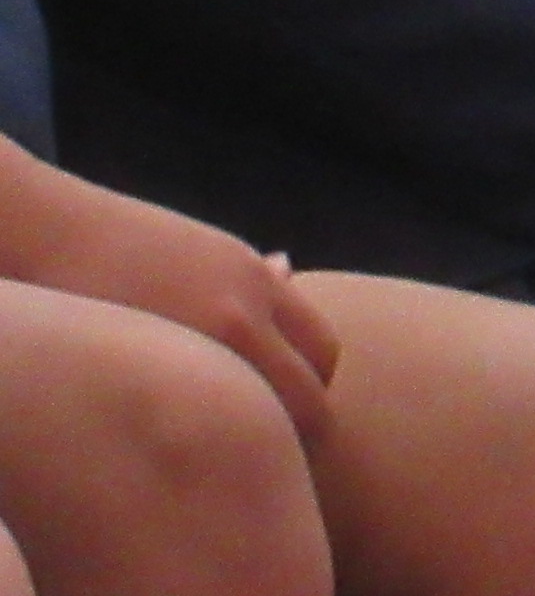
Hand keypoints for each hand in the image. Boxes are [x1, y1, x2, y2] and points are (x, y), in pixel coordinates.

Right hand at [0, 148, 334, 438]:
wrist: (49, 239)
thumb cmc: (125, 244)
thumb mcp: (204, 249)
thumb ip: (254, 277)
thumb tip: (286, 268)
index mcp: (258, 284)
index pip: (324, 355)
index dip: (312, 391)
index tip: (288, 411)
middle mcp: (238, 317)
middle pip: (307, 403)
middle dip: (295, 434)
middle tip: (260, 452)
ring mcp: (193, 350)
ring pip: (258, 427)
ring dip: (250, 446)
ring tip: (219, 456)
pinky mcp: (143, 377)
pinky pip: (197, 432)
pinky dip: (200, 445)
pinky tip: (174, 451)